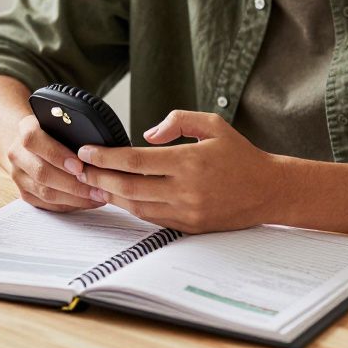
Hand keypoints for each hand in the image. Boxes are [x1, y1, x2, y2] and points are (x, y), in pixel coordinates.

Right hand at [4, 114, 104, 212]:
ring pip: (45, 192)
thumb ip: (72, 130)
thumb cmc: (54, 132)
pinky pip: (47, 204)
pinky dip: (70, 205)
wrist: (33, 144)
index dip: (57, 154)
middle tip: (97, 187)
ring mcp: (19, 175)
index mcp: (25, 128)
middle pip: (41, 172)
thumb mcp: (60, 123)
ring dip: (74, 197)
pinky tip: (88, 201)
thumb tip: (97, 147)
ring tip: (97, 196)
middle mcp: (17, 153)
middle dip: (72, 183)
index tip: (79, 166)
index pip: (34, 140)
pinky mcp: (25, 192)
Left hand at [77, 110, 283, 232]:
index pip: (135, 161)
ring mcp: (187, 211)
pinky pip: (151, 218)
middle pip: (128, 186)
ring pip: (136, 206)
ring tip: (91, 184)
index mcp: (189, 161)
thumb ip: (177, 121)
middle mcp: (186, 189)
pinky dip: (131, 208)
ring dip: (110, 195)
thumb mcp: (213, 124)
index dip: (105, 157)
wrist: (269, 191)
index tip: (86, 151)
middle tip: (78, 169)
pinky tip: (118, 197)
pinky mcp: (189, 226)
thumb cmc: (240, 155)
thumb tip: (146, 133)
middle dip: (98, 178)